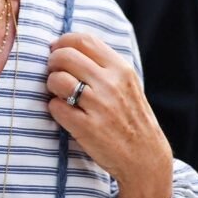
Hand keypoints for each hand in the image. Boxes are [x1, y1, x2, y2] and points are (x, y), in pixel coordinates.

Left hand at [46, 33, 172, 197]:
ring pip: (57, 79)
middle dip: (52, 62)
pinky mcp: (87, 127)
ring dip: (51, 85)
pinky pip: (55, 106)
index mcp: (120, 69)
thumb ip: (103, 64)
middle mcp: (110, 84)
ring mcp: (99, 106)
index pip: (83, 39)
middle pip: (64, 55)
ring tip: (60, 94)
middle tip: (55, 73)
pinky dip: (55, 108)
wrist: (145, 158)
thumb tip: (68, 45)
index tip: (58, 51)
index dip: (63, 42)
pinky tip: (65, 113)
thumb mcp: (126, 84)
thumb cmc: (131, 117)